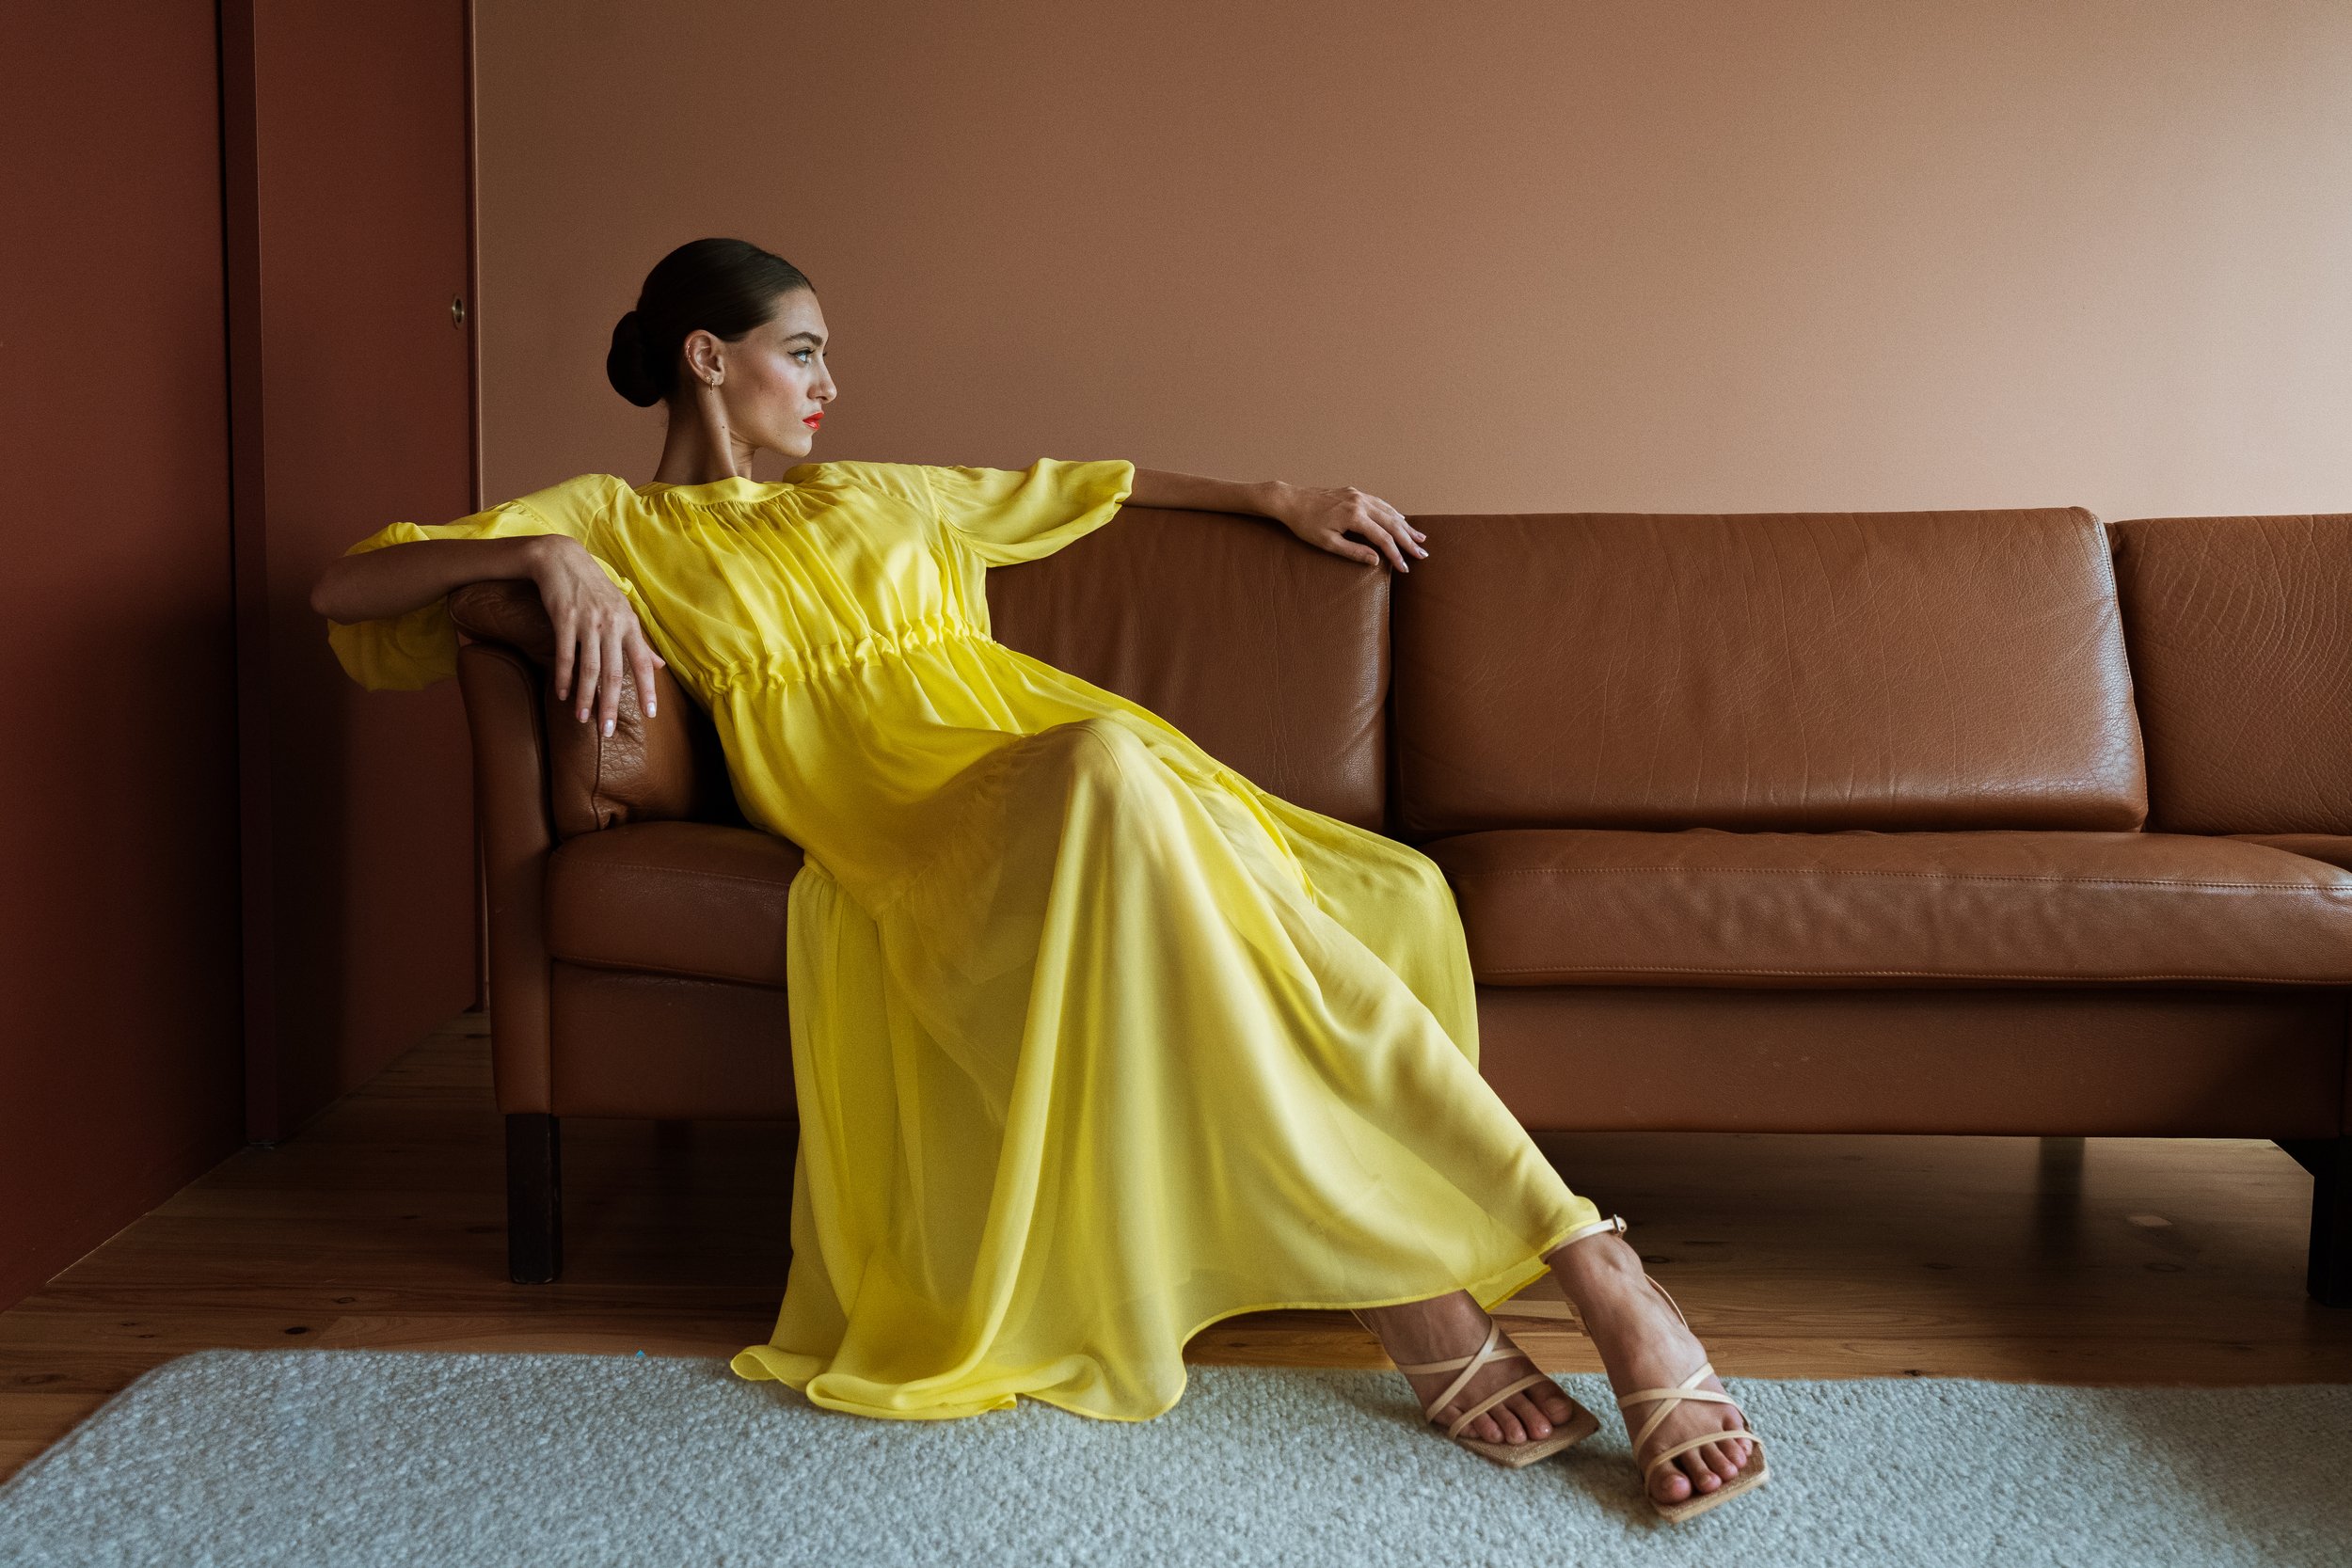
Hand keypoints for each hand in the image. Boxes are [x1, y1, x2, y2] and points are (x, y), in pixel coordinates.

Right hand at [528, 536, 665, 733]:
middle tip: (608, 732)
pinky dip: (565, 677)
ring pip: (589, 668)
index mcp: (629, 624)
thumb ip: (639, 641)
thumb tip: (660, 665)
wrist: (562, 559)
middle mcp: (611, 624)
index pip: (643, 662)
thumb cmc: (595, 589)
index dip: (648, 689)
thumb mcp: (622, 611)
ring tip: (583, 719)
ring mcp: (587, 621)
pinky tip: (563, 695)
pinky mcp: (564, 618)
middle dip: (611, 704)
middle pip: (614, 672)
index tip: (651, 714)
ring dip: (586, 697)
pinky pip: (565, 654)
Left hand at [1269, 484, 1427, 571]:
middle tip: (1422, 553)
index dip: (1396, 554)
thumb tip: (1376, 560)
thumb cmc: (1305, 525)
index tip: (1405, 568)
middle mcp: (1360, 502)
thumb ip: (1353, 551)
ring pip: (1389, 511)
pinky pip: (1380, 503)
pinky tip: (1400, 519)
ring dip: (1405, 525)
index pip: (1383, 538)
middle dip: (1408, 540)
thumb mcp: (1327, 542)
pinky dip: (1393, 513)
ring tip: (1419, 537)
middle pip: (1392, 523)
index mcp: (1354, 516)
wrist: (1291, 500)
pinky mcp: (1354, 493)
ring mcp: (1358, 495)